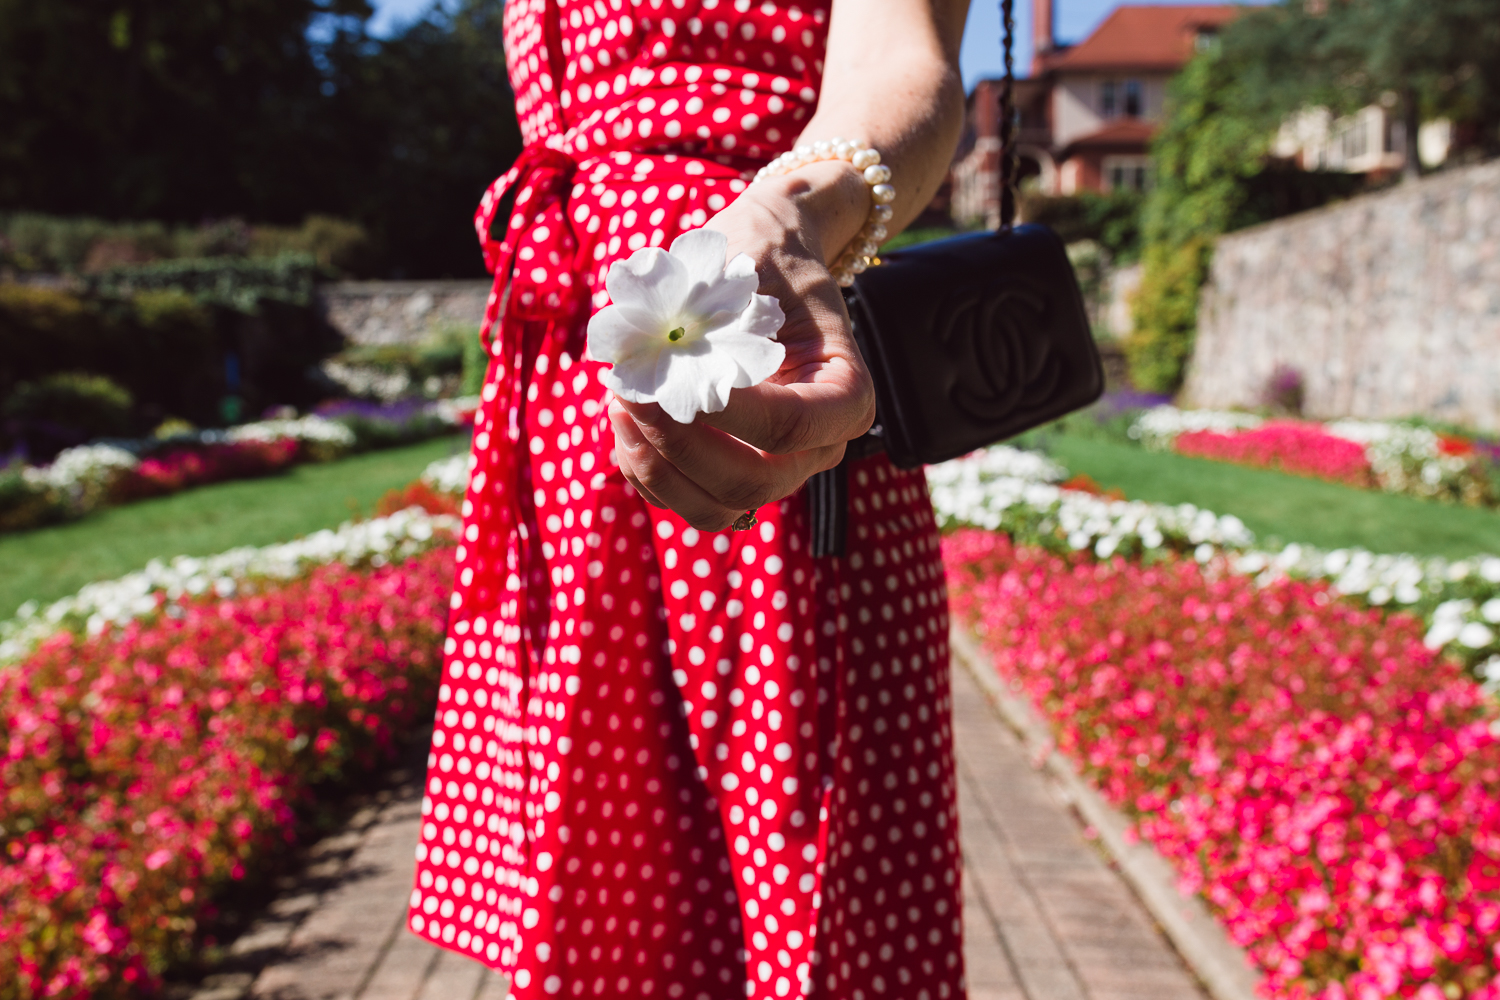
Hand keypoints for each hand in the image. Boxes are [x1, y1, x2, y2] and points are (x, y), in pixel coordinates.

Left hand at [609, 161, 876, 531]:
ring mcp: (777, 470)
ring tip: (620, 406)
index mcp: (846, 397)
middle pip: (752, 482)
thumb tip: (641, 348)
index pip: (789, 425)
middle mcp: (818, 447)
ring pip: (716, 507)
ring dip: (656, 467)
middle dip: (680, 446)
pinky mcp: (732, 476)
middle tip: (630, 394)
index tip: (668, 378)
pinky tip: (623, 418)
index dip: (726, 413)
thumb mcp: (751, 266)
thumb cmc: (766, 259)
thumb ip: (709, 308)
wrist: (768, 268)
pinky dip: (645, 469)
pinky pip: (685, 499)